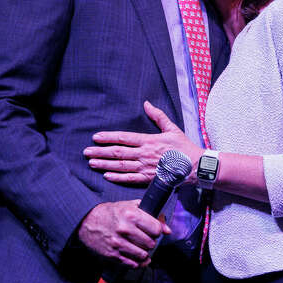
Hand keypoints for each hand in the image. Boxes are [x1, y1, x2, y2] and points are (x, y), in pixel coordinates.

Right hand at [77, 200, 168, 266]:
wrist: (87, 221)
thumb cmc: (111, 212)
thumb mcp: (131, 206)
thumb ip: (152, 215)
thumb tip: (167, 230)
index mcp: (131, 215)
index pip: (156, 229)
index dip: (157, 231)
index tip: (153, 231)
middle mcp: (125, 229)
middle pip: (151, 243)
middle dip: (150, 242)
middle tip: (146, 239)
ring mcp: (118, 243)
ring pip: (143, 255)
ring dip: (144, 252)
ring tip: (141, 247)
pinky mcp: (112, 255)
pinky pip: (132, 264)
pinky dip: (137, 263)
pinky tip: (137, 257)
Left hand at [84, 101, 201, 183]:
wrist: (195, 167)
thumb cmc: (184, 147)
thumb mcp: (172, 128)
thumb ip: (158, 116)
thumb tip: (146, 103)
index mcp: (149, 140)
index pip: (124, 137)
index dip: (108, 137)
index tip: (96, 137)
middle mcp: (145, 154)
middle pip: (118, 153)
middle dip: (100, 152)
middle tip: (86, 152)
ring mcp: (146, 167)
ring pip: (121, 166)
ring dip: (104, 164)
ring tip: (91, 163)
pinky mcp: (149, 179)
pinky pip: (130, 179)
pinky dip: (117, 177)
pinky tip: (107, 176)